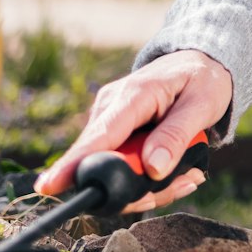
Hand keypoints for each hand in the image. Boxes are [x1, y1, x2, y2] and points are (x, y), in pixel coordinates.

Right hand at [35, 49, 231, 213]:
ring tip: (190, 173)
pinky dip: (151, 179)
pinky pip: (123, 168)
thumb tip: (153, 169)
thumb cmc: (202, 80)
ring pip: (116, 172)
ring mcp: (109, 119)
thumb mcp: (202, 104)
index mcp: (134, 95)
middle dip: (140, 188)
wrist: (198, 63)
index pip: (100, 135)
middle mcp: (112, 106)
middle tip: (186, 182)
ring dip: (153, 186)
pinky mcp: (113, 133)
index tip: (48, 186)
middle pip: (105, 164)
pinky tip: (180, 170)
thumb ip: (177, 135)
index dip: (74, 164)